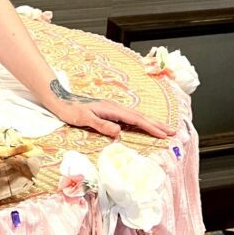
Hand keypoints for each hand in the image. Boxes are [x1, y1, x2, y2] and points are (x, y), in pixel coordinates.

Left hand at [49, 91, 173, 139]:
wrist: (60, 100)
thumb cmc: (71, 110)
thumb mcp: (85, 119)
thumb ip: (102, 125)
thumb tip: (119, 132)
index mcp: (112, 109)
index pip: (136, 120)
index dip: (151, 127)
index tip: (163, 134)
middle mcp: (115, 108)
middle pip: (141, 116)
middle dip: (157, 124)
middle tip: (173, 131)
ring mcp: (113, 109)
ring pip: (137, 116)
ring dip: (151, 123)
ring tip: (163, 129)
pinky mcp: (110, 112)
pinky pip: (130, 118)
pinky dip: (141, 122)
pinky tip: (143, 125)